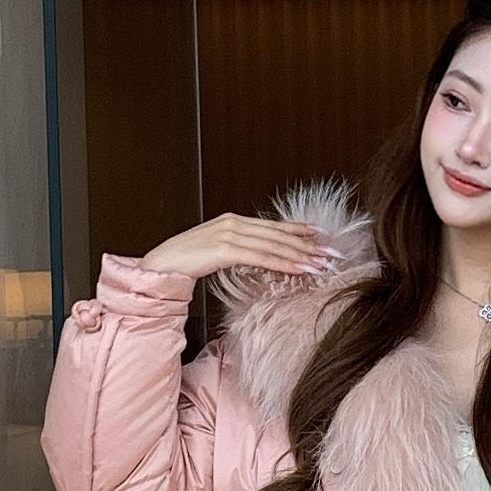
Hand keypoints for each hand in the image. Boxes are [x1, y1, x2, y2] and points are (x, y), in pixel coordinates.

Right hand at [139, 211, 339, 285]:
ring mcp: (228, 234)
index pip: (273, 225)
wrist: (159, 266)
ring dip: (301, 255)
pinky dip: (283, 263)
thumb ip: (239, 249)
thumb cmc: (186, 262)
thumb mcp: (217, 251)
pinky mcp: (223, 249)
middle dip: (308, 245)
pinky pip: (260, 257)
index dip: (299, 229)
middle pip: (278, 234)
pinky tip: (299, 269)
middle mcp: (233, 223)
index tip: (321, 235)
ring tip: (322, 264)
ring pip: (273, 245)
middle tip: (331, 253)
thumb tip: (262, 256)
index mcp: (233, 221)